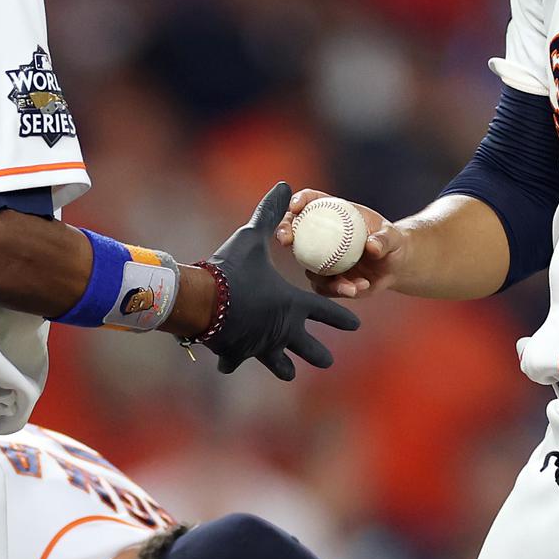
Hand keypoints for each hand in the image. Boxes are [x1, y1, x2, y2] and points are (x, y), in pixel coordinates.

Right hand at [205, 183, 360, 379]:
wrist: (203, 300)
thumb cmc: (231, 268)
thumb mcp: (251, 237)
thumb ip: (270, 214)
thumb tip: (284, 186)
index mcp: (293, 304)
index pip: (327, 312)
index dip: (342, 317)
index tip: (355, 324)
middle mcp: (283, 329)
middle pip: (309, 348)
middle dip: (320, 354)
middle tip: (327, 360)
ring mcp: (262, 346)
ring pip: (280, 364)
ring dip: (284, 367)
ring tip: (288, 373)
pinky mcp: (238, 354)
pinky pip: (237, 360)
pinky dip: (233, 360)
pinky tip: (229, 363)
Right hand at [273, 188, 404, 298]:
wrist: (395, 266)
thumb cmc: (392, 242)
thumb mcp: (392, 237)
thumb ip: (384, 239)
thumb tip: (371, 247)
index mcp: (334, 214)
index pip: (311, 201)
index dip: (299, 200)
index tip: (295, 206)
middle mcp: (322, 236)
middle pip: (294, 229)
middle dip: (283, 231)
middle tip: (285, 240)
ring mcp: (322, 259)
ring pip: (307, 265)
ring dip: (321, 275)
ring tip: (349, 285)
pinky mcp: (327, 280)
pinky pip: (324, 287)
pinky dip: (338, 290)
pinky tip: (357, 290)